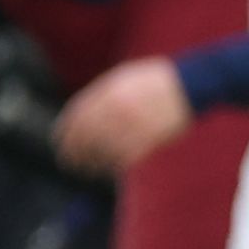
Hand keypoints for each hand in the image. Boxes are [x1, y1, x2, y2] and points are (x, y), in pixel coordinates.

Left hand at [53, 57, 191, 175]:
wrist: (189, 84)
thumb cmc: (153, 82)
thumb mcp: (122, 78)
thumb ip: (101, 94)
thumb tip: (80, 113)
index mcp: (108, 92)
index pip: (76, 116)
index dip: (65, 132)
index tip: (59, 143)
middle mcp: (116, 109)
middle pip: (85, 137)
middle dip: (73, 152)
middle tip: (68, 163)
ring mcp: (132, 125)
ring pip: (102, 151)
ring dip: (91, 163)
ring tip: (87, 170)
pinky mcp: (148, 139)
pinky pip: (123, 159)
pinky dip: (113, 167)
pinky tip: (108, 170)